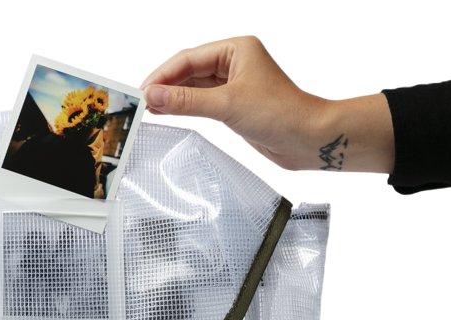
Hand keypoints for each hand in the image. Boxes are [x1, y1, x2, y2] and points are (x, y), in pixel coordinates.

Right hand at [141, 36, 393, 173]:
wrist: (309, 139)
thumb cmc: (282, 113)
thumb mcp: (227, 105)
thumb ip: (186, 101)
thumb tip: (154, 96)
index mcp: (237, 49)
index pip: (189, 58)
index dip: (163, 75)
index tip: (142, 91)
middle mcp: (236, 63)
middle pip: (190, 71)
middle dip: (166, 86)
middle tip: (141, 102)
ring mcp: (235, 85)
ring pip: (195, 88)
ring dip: (174, 98)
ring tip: (150, 110)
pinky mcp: (235, 106)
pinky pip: (203, 103)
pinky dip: (186, 109)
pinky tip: (170, 114)